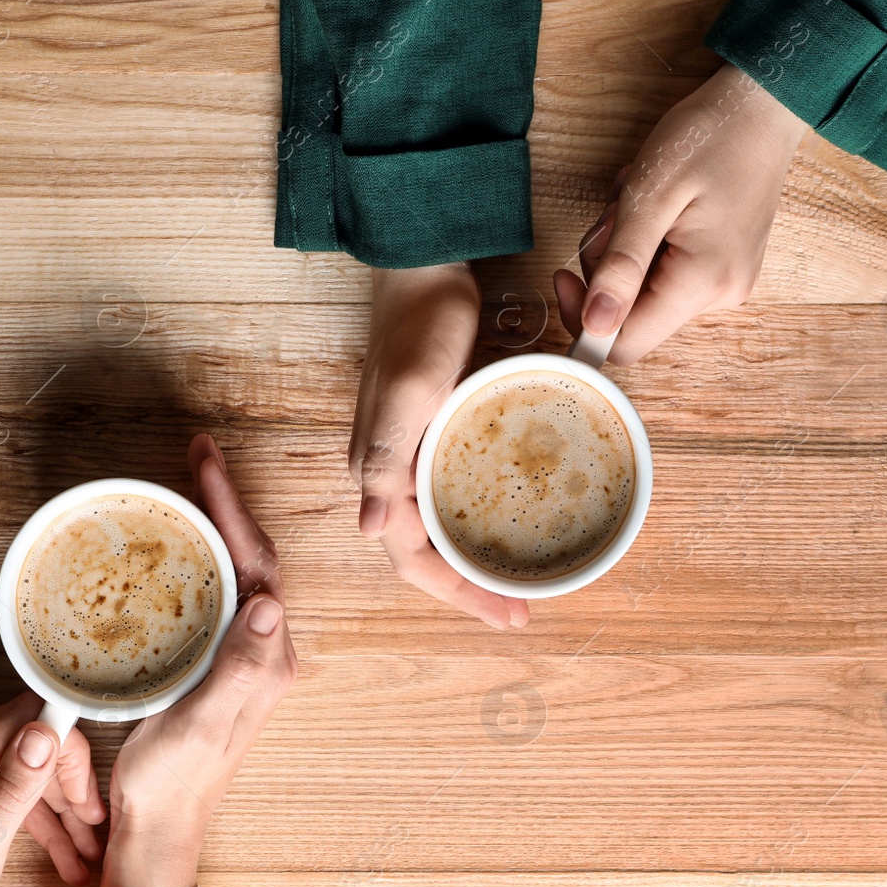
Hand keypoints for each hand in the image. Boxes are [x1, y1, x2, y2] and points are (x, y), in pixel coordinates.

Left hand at [0, 694, 100, 886]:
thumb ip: (11, 790)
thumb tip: (44, 731)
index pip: (24, 717)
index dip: (65, 747)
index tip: (87, 793)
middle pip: (23, 737)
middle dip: (64, 780)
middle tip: (92, 828)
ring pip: (14, 762)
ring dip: (51, 802)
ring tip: (84, 849)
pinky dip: (25, 810)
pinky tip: (57, 848)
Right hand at [94, 433, 298, 886]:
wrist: (158, 829)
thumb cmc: (174, 783)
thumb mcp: (202, 725)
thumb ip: (238, 670)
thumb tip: (270, 607)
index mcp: (267, 659)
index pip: (259, 564)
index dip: (233, 509)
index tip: (204, 464)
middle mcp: (262, 653)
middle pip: (252, 558)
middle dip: (226, 502)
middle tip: (196, 454)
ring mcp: (240, 658)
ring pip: (235, 573)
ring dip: (215, 524)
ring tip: (187, 483)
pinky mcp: (215, 666)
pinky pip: (214, 595)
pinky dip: (198, 558)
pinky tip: (174, 547)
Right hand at [349, 263, 530, 629]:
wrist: (422, 272)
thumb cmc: (416, 330)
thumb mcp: (405, 396)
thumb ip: (384, 461)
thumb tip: (368, 528)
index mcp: (379, 472)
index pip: (412, 558)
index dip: (458, 593)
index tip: (505, 614)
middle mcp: (391, 473)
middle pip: (426, 552)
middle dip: (470, 588)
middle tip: (519, 611)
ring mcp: (412, 455)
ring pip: (440, 527)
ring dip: (473, 560)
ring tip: (515, 583)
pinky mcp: (433, 432)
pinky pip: (453, 493)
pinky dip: (478, 518)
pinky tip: (508, 522)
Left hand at [554, 63, 808, 364]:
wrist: (764, 105)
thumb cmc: (710, 137)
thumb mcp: (650, 196)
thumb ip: (621, 265)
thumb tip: (595, 324)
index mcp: (703, 283)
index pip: (626, 344)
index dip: (583, 318)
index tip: (563, 274)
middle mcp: (721, 295)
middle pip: (632, 315)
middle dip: (607, 267)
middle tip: (616, 213)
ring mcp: (726, 282)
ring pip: (644, 291)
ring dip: (624, 249)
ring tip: (642, 199)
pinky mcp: (723, 266)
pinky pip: (665, 272)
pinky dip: (647, 243)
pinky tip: (659, 205)